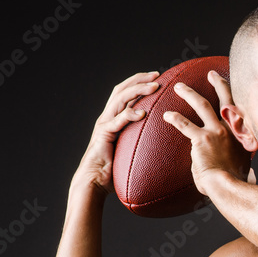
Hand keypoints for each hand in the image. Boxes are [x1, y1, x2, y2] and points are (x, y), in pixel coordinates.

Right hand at [74, 71, 160, 193]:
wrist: (94, 181)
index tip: (157, 77)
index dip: (139, 82)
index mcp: (114, 118)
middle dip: (140, 79)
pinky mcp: (103, 134)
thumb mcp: (131, 149)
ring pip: (120, 100)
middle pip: (122, 90)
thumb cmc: (114, 169)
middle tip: (157, 74)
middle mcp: (108, 117)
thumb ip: (141, 140)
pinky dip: (129, 115)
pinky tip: (142, 113)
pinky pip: (117, 121)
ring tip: (154, 86)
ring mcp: (104, 123)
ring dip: (138, 90)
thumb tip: (163, 142)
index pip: (126, 93)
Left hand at [163, 71, 255, 195]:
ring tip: (179, 87)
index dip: (234, 97)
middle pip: (225, 99)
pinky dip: (175, 119)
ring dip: (189, 94)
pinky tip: (167, 115)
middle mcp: (231, 129)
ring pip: (202, 106)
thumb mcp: (245, 166)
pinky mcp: (202, 140)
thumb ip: (242, 161)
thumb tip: (249, 172)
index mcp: (242, 134)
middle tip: (211, 73)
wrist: (229, 186)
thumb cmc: (235, 181)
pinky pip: (185, 125)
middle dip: (218, 83)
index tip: (230, 88)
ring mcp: (217, 133)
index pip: (239, 110)